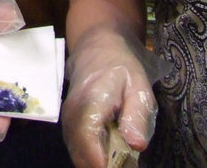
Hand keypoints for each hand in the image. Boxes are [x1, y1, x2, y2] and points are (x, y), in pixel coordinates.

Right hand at [61, 28, 157, 167]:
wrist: (97, 50)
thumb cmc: (122, 68)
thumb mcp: (139, 87)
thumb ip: (137, 116)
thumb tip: (137, 146)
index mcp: (91, 103)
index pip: (89, 143)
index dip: (105, 163)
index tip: (126, 165)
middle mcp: (72, 115)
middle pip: (82, 157)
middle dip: (106, 166)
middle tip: (128, 162)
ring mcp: (67, 121)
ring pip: (79, 157)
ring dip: (100, 162)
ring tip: (122, 158)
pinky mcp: (68, 126)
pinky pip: (78, 150)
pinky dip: (94, 157)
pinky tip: (111, 151)